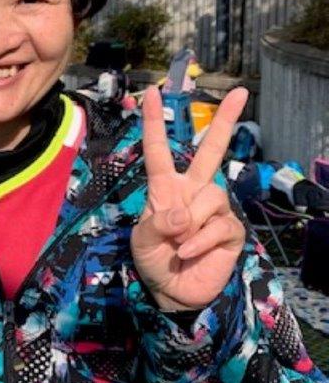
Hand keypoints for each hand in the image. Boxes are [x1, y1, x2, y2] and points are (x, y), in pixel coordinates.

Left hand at [130, 86, 248, 310]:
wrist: (172, 291)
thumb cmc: (153, 259)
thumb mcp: (141, 241)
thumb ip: (155, 225)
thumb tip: (180, 214)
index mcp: (165, 187)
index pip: (159, 150)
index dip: (152, 121)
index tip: (150, 91)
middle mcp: (192, 191)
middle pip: (211, 151)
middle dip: (226, 121)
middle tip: (241, 92)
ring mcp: (213, 209)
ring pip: (210, 196)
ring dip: (190, 222)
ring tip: (178, 243)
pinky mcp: (230, 230)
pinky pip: (218, 225)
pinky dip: (199, 241)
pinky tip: (188, 253)